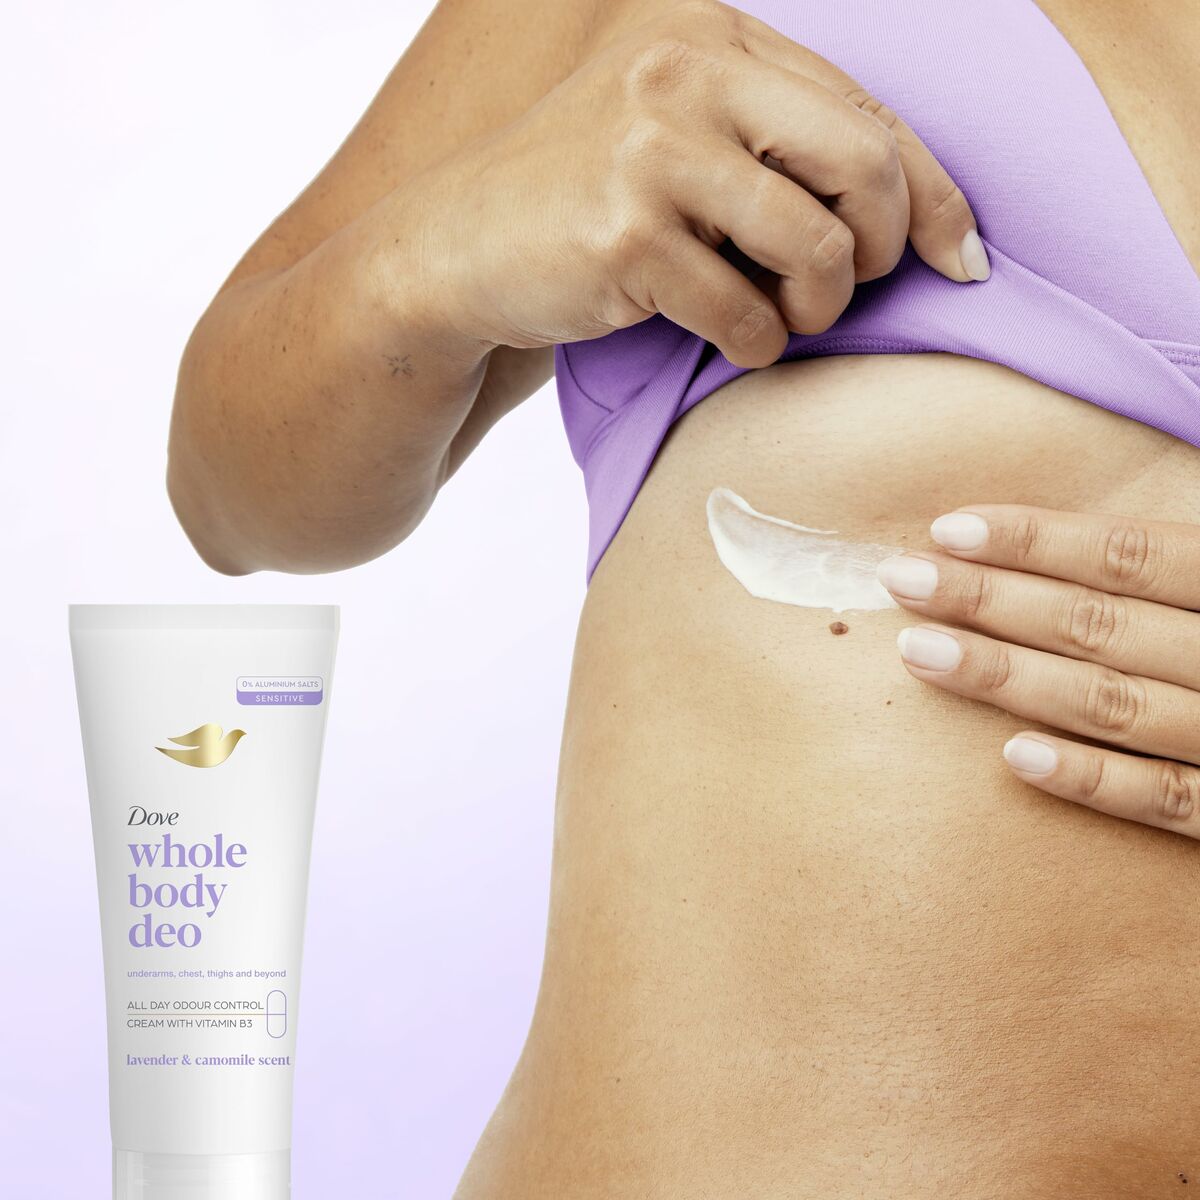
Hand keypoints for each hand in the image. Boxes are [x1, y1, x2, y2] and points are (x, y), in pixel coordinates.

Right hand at [413, 0, 986, 367]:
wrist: (458, 248)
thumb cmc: (584, 203)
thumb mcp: (677, 137)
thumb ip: (772, 143)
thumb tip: (911, 213)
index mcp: (712, 35)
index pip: (866, 111)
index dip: (932, 194)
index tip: (961, 257)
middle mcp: (684, 72)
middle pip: (862, 165)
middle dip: (882, 248)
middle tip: (849, 290)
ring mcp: (651, 150)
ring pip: (815, 248)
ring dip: (818, 309)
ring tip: (785, 322)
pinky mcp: (625, 234)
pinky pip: (746, 314)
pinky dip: (756, 346)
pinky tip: (733, 341)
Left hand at [875, 505, 1199, 837]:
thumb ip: (1187, 565)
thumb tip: (1095, 531)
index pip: (1134, 556)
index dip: (1038, 539)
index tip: (949, 527)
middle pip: (1105, 626)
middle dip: (993, 600)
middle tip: (899, 578)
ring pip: (1119, 707)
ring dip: (1011, 680)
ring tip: (918, 650)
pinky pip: (1172, 804)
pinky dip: (1095, 781)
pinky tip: (1013, 759)